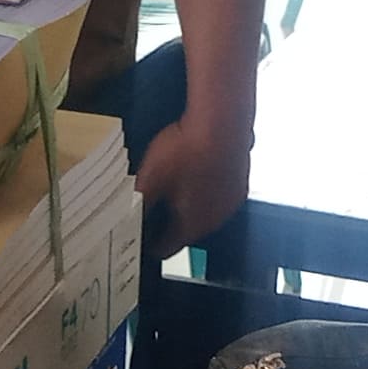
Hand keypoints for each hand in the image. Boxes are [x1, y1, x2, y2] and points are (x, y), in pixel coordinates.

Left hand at [131, 101, 248, 256]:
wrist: (222, 120)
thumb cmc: (187, 150)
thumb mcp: (151, 178)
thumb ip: (139, 202)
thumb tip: (126, 218)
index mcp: (193, 225)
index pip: (168, 248)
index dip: (151, 246)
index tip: (142, 243)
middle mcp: (217, 218)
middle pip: (188, 230)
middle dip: (169, 224)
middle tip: (150, 213)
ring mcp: (232, 199)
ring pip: (205, 210)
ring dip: (188, 205)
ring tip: (171, 189)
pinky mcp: (241, 178)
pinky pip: (218, 192)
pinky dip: (205, 187)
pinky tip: (195, 171)